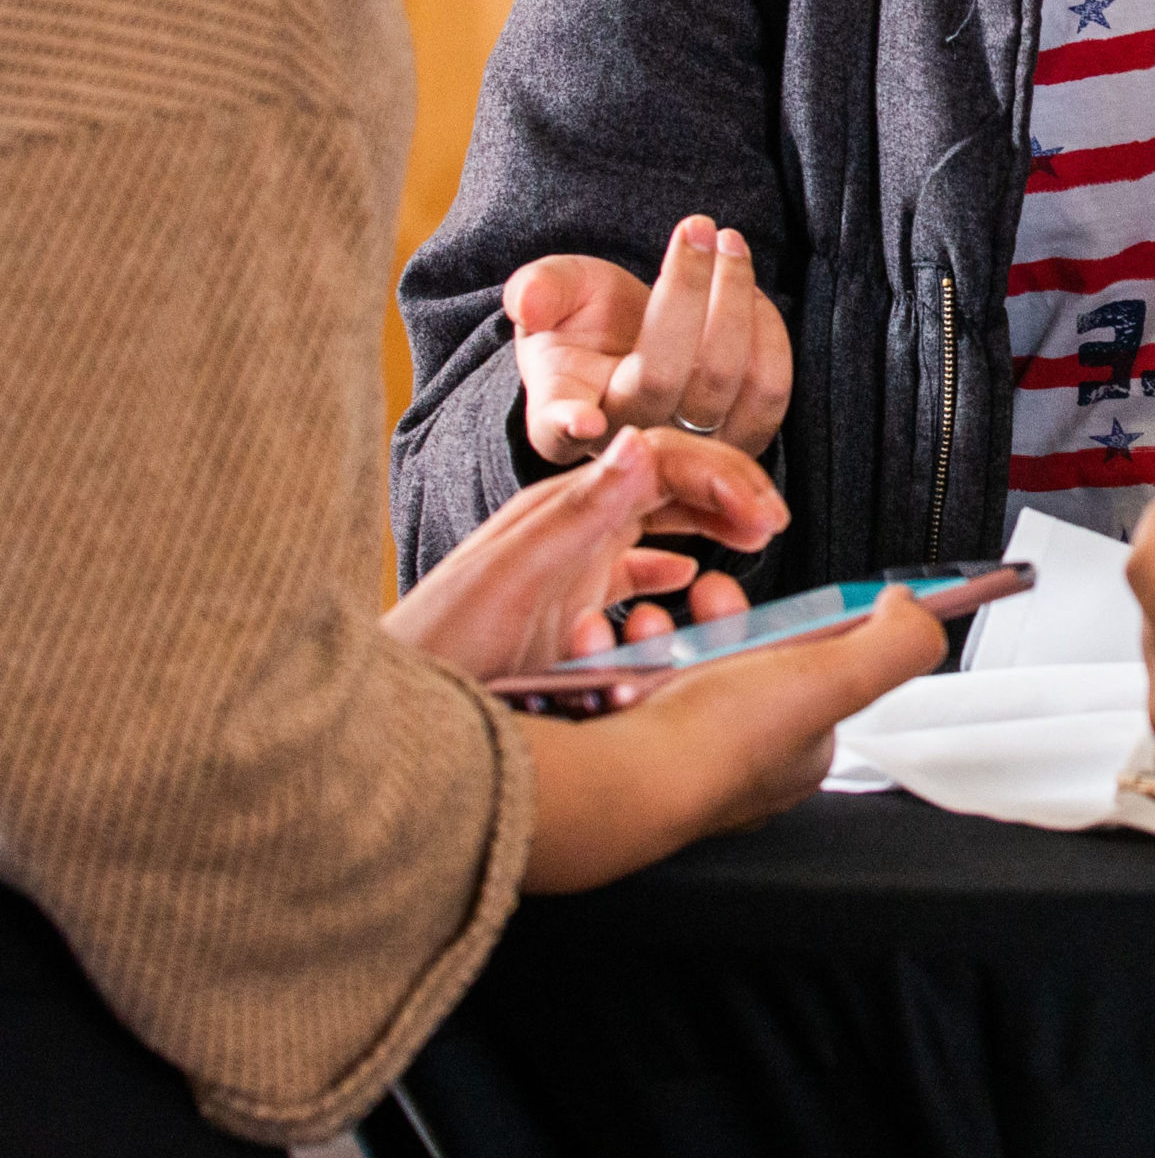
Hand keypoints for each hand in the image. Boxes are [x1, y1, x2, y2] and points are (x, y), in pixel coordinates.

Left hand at [384, 425, 782, 676]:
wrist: (378, 716)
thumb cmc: (435, 652)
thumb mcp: (513, 578)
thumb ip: (578, 511)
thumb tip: (640, 441)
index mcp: (560, 510)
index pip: (662, 461)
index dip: (723, 479)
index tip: (767, 517)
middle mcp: (565, 528)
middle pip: (665, 483)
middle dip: (727, 493)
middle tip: (773, 523)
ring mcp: (562, 566)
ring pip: (654, 525)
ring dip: (706, 526)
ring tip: (748, 543)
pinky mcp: (557, 608)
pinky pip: (628, 574)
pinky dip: (668, 571)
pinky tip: (685, 582)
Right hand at [506, 215, 791, 465]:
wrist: (633, 342)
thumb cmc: (584, 318)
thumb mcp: (552, 294)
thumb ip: (538, 290)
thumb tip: (527, 301)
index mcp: (559, 413)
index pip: (557, 428)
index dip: (568, 426)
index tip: (582, 419)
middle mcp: (625, 440)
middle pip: (662, 376)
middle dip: (687, 289)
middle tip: (699, 226)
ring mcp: (686, 447)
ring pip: (724, 381)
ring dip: (735, 299)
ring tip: (728, 242)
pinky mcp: (740, 438)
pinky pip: (769, 392)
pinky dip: (768, 331)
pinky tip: (750, 292)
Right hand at [518, 589, 948, 893]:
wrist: (616, 778)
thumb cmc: (719, 744)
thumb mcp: (840, 677)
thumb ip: (895, 643)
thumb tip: (915, 611)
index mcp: (797, 751)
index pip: (814, 674)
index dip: (795, 627)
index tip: (773, 603)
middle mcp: (738, 761)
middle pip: (739, 663)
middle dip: (717, 621)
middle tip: (704, 599)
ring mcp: (675, 757)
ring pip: (671, 669)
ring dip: (659, 633)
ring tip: (648, 622)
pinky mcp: (618, 749)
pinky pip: (614, 684)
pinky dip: (608, 654)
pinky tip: (605, 646)